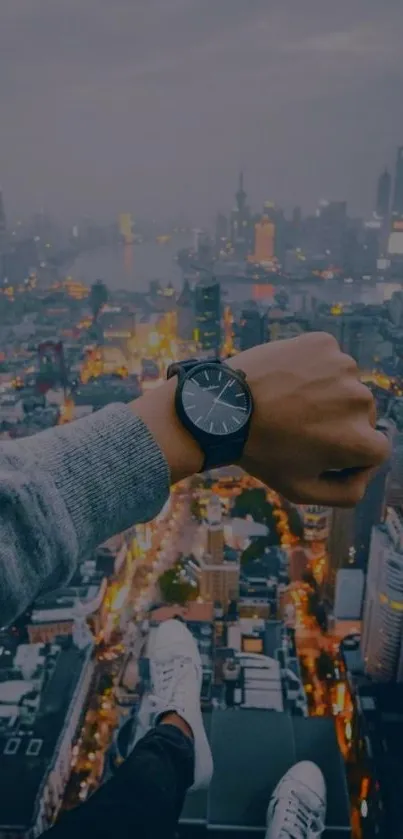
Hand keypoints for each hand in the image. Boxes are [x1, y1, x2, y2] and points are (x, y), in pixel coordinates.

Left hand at [227, 333, 389, 506]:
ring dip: (326, 393)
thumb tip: (366, 475)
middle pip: (361, 415)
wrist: (222, 407)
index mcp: (359, 439)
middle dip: (338, 422)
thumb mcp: (302, 490)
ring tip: (289, 402)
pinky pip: (327, 359)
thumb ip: (346, 494)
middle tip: (299, 426)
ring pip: (345, 385)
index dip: (350, 455)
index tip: (321, 451)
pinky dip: (313, 368)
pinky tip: (287, 380)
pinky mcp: (323, 343)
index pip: (375, 450)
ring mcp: (342, 367)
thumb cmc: (261, 452)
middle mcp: (359, 400)